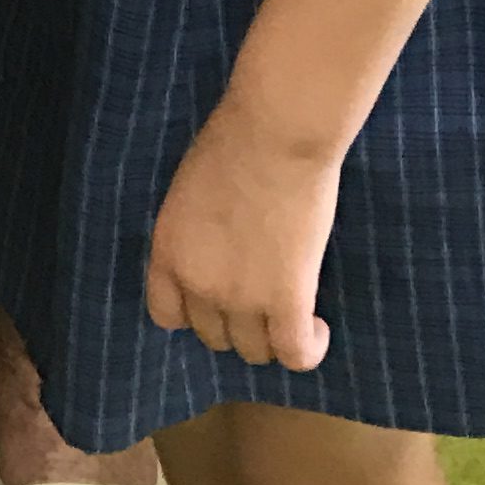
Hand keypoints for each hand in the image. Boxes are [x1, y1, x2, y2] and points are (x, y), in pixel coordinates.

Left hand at [144, 102, 338, 373]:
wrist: (276, 130)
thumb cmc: (236, 139)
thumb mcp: (192, 190)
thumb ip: (197, 234)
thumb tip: (218, 255)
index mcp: (168, 251)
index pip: (167, 315)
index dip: (195, 311)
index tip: (217, 297)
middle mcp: (198, 284)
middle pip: (214, 336)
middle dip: (236, 322)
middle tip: (262, 297)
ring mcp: (242, 297)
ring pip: (254, 351)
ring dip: (272, 337)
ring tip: (292, 311)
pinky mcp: (288, 301)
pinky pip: (295, 354)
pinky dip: (307, 349)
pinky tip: (317, 327)